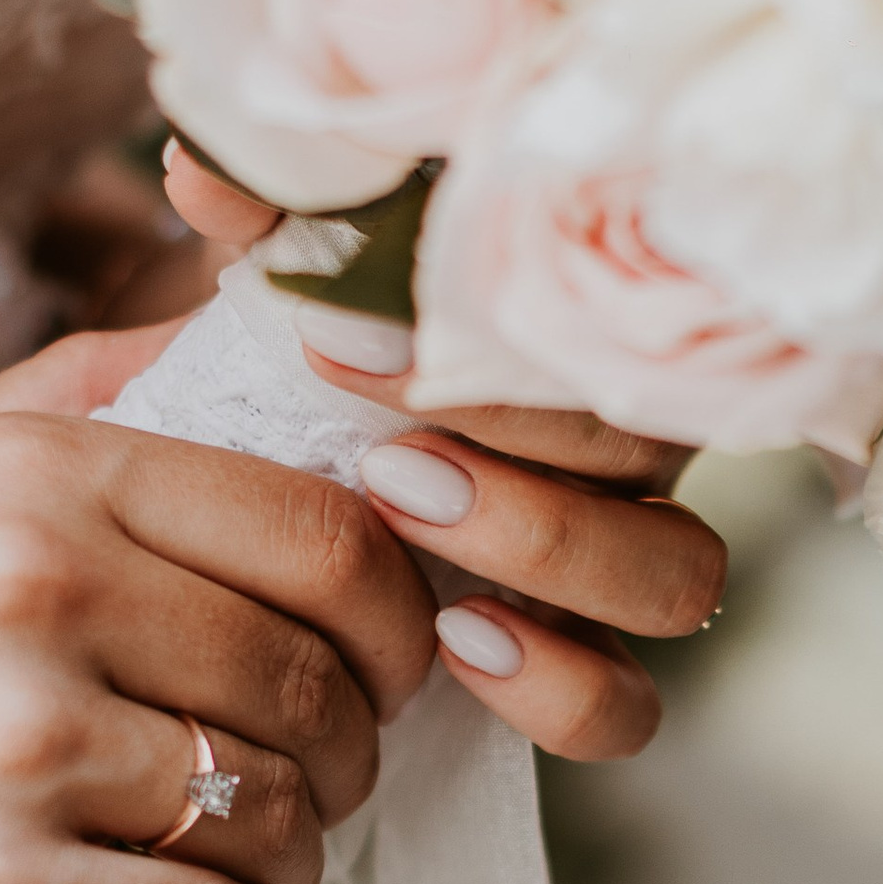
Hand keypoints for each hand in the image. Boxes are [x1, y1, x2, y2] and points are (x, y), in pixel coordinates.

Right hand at [0, 322, 443, 883]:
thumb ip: (88, 402)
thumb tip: (262, 340)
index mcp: (35, 474)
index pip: (328, 536)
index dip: (398, 620)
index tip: (378, 672)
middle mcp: (31, 587)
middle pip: (320, 685)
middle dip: (350, 755)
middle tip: (307, 788)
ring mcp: (7, 747)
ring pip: (278, 815)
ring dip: (294, 861)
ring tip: (240, 866)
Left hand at [162, 143, 724, 760]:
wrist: (217, 535)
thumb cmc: (267, 397)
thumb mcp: (249, 307)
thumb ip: (253, 229)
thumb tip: (207, 176)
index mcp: (561, 337)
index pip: (593, 307)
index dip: (478, 323)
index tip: (330, 331)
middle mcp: (618, 444)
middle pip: (654, 434)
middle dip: (521, 438)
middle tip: (380, 452)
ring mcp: (617, 564)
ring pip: (675, 568)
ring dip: (554, 548)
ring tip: (414, 534)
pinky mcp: (586, 676)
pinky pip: (626, 707)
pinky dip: (560, 687)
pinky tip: (461, 647)